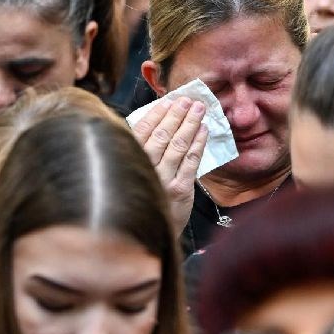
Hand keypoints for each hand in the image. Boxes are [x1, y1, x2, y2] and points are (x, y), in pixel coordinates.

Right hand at [129, 97, 208, 228]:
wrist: (148, 234)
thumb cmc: (140, 199)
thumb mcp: (131, 174)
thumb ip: (139, 152)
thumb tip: (154, 123)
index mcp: (130, 160)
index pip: (142, 131)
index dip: (157, 114)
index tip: (167, 101)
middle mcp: (145, 169)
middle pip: (162, 136)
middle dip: (176, 115)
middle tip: (187, 100)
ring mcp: (164, 179)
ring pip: (178, 146)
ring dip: (190, 124)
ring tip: (198, 110)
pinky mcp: (181, 190)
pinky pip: (191, 162)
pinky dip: (198, 144)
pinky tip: (204, 131)